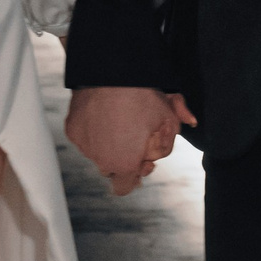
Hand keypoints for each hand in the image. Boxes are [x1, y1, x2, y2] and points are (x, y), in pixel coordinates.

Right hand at [66, 85, 196, 195]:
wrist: (110, 72)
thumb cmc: (142, 97)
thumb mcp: (167, 119)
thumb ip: (172, 136)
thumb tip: (188, 128)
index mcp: (124, 165)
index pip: (123, 188)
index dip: (133, 176)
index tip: (140, 160)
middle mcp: (100, 160)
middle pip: (110, 169)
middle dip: (121, 158)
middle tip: (132, 138)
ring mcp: (84, 145)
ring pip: (95, 153)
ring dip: (106, 144)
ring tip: (118, 120)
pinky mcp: (72, 130)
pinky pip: (84, 137)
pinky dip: (92, 130)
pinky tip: (103, 113)